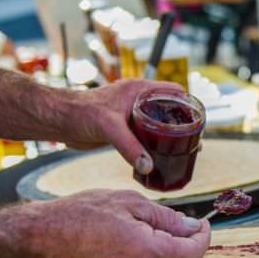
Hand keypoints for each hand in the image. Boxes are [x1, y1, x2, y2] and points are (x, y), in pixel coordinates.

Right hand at [28, 189, 210, 257]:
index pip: (193, 252)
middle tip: (190, 225)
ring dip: (178, 253)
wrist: (44, 237)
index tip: (203, 222)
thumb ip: (166, 217)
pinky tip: (150, 239)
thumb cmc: (81, 214)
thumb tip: (190, 225)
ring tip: (169, 228)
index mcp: (149, 252)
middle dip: (194, 247)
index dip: (204, 237)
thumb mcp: (130, 203)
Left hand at [63, 79, 184, 174]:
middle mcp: (138, 100)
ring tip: (183, 152)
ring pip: (159, 124)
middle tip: (195, 142)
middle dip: (183, 124)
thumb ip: (130, 147)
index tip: (199, 121)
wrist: (60, 121)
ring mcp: (132, 115)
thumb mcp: (110, 128)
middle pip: (170, 110)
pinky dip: (155, 145)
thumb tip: (149, 167)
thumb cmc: (81, 113)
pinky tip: (160, 158)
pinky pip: (146, 136)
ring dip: (170, 136)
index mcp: (140, 90)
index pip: (173, 91)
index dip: (189, 103)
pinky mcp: (124, 129)